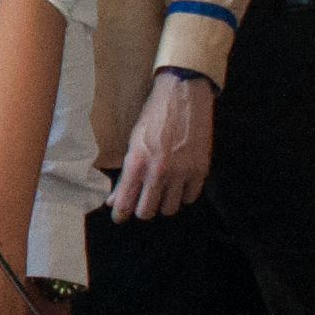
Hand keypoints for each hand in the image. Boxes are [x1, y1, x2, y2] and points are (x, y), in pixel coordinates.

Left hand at [108, 71, 214, 220]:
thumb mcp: (133, 143)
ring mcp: (182, 172)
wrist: (183, 97)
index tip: (119, 217)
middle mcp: (160, 171)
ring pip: (170, 208)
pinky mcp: (201, 170)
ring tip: (161, 192)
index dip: (120, 214)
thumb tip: (114, 199)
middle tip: (142, 203)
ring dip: (163, 203)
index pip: (125, 202)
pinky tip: (178, 184)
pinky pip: (191, 197)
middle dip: (142, 210)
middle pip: (148, 211)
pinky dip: (183, 195)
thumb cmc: (154, 118)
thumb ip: (126, 174)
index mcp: (138, 163)